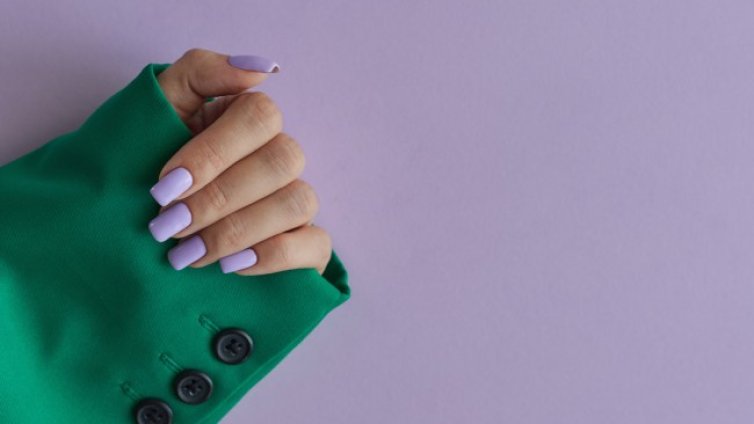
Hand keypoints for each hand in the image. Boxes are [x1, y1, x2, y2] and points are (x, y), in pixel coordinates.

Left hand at [148, 48, 331, 274]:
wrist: (125, 238)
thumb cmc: (141, 170)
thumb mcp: (153, 112)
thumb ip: (199, 73)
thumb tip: (262, 70)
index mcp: (246, 120)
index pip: (261, 115)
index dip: (215, 152)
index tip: (166, 185)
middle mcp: (278, 156)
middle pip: (282, 159)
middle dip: (219, 198)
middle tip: (168, 226)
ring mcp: (295, 201)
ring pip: (298, 201)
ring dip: (237, 230)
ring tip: (187, 253)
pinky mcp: (307, 245)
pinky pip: (316, 245)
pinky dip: (273, 256)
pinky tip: (230, 266)